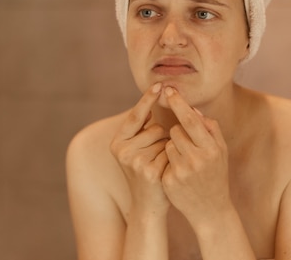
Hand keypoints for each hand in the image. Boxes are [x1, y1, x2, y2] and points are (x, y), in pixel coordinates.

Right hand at [110, 83, 169, 214]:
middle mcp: (123, 150)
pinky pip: (170, 151)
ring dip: (168, 147)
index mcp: (117, 142)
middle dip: (162, 137)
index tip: (159, 84)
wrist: (148, 205)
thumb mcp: (136, 149)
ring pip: (164, 139)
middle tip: (155, 157)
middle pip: (154, 128)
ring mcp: (136, 161)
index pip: (135, 116)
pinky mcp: (150, 171)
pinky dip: (173, 158)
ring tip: (160, 164)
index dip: (147, 99)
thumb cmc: (146, 170)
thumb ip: (141, 128)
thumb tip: (153, 97)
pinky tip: (166, 171)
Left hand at [161, 87, 231, 227]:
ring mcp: (182, 171)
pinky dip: (168, 161)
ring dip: (172, 147)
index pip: (190, 120)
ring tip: (185, 160)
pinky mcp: (170, 181)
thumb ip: (210, 128)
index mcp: (211, 149)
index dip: (178, 103)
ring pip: (167, 144)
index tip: (168, 89)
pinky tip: (180, 173)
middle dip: (178, 133)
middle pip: (175, 131)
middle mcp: (197, 160)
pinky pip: (163, 159)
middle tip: (187, 145)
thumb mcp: (220, 151)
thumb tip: (192, 109)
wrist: (211, 209)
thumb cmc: (216, 174)